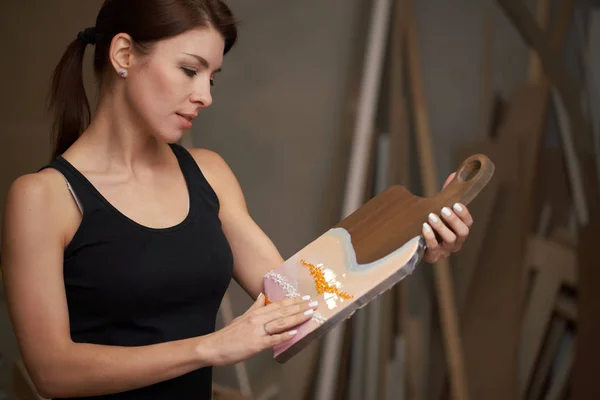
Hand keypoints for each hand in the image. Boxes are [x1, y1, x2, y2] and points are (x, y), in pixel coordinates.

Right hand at [202, 293, 317, 365]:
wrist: (213, 347)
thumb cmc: (228, 335)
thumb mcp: (242, 317)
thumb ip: (254, 307)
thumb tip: (262, 296)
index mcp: (255, 313)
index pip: (278, 304)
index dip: (293, 301)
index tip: (305, 298)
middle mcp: (257, 320)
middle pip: (282, 311)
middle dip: (300, 307)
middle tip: (313, 303)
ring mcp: (257, 331)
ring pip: (280, 322)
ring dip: (296, 317)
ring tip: (309, 314)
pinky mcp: (255, 344)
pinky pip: (272, 339)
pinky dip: (284, 336)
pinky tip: (295, 333)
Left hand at [421, 172, 473, 262]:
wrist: (412, 241)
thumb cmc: (429, 223)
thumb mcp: (438, 207)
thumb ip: (447, 193)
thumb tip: (455, 174)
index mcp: (459, 229)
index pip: (468, 223)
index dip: (464, 214)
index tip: (455, 204)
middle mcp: (455, 242)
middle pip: (463, 233)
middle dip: (454, 220)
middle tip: (444, 210)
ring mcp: (445, 251)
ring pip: (450, 240)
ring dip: (441, 228)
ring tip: (431, 217)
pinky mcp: (433, 257)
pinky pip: (434, 249)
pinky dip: (430, 238)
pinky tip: (424, 228)